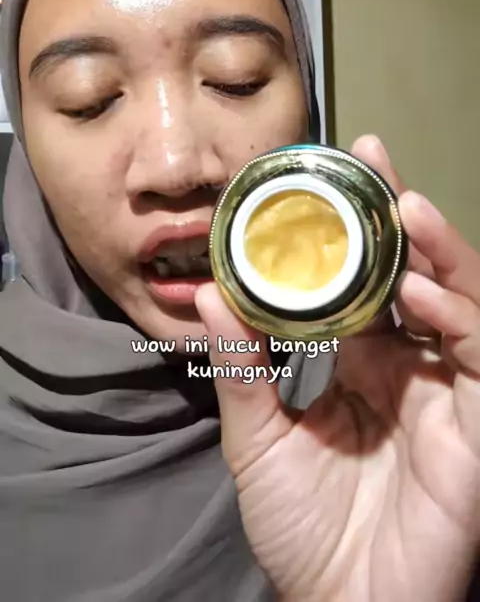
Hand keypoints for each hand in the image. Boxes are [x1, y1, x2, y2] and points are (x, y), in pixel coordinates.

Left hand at [196, 135, 479, 601]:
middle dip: (401, 215)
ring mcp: (448, 393)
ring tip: (407, 210)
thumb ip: (243, 368)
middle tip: (375, 162)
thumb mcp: (259, 441)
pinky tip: (424, 293)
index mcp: (360, 361)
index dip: (356, 226)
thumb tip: (212, 294)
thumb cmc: (304, 529)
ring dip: (438, 253)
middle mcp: (409, 365)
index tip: (334, 173)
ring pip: (461, 303)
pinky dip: (460, 319)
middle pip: (417, 272)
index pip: (366, 277)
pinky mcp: (477, 427)